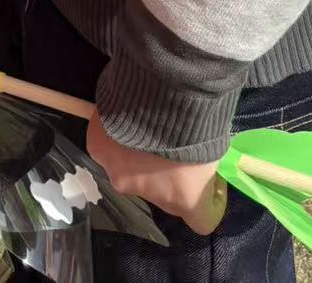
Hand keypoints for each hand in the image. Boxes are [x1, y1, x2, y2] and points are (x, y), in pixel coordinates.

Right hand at [86, 114, 227, 233]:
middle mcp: (150, 195)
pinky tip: (122, 118)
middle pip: (163, 196)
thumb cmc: (195, 120)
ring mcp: (119, 175)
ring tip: (143, 128)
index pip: (201, 220)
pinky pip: (108, 149)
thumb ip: (204, 167)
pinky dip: (114, 138)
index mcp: (184, 199)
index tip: (211, 183)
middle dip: (168, 178)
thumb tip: (199, 164)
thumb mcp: (212, 147)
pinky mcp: (98, 151)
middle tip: (172, 148)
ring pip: (130, 172)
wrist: (157, 90)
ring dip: (138, 158)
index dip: (208, 203)